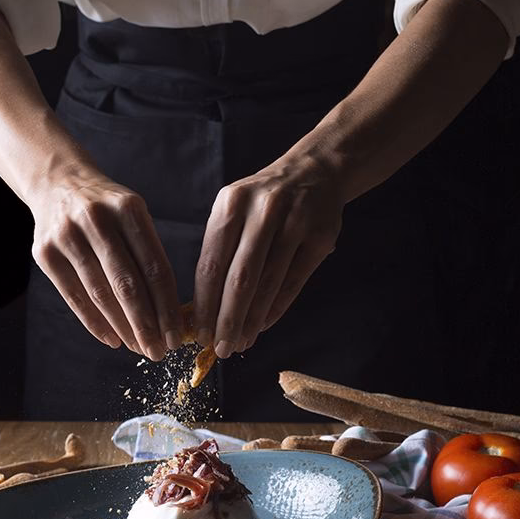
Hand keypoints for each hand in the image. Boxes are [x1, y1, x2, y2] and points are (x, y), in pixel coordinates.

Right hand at [29, 171, 180, 359]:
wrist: (58, 182)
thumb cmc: (107, 209)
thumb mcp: (133, 215)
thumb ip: (150, 254)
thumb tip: (170, 312)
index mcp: (129, 209)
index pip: (154, 267)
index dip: (167, 306)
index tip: (176, 336)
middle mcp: (97, 219)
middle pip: (127, 284)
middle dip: (146, 325)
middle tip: (158, 352)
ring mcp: (67, 235)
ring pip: (100, 293)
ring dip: (122, 328)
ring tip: (138, 348)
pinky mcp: (44, 252)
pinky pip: (73, 296)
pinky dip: (94, 322)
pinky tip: (112, 339)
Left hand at [192, 163, 344, 358]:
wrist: (314, 171)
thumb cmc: (262, 202)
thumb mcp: (234, 210)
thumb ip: (219, 251)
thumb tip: (201, 309)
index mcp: (231, 204)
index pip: (212, 264)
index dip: (204, 304)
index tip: (199, 333)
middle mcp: (262, 211)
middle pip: (240, 278)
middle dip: (227, 319)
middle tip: (221, 348)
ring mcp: (295, 222)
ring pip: (269, 283)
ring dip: (253, 319)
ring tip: (241, 342)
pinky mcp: (320, 236)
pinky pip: (294, 281)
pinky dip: (277, 307)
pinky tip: (264, 325)